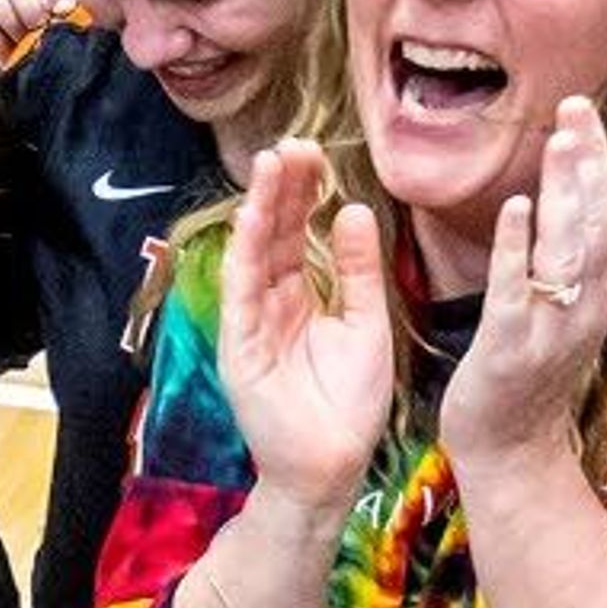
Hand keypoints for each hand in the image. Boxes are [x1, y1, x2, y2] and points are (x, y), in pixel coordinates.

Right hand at [216, 139, 396, 512]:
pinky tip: (254, 217)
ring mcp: (252, 322)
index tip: (315, 152)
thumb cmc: (350, 403)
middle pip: (274, 233)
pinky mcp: (240, 346)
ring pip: (254, 252)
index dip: (304, 192)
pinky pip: (241, 290)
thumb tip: (353, 210)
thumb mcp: (366, 323)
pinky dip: (247, 252)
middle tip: (294, 143)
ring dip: (260, 208)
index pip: (298, 232)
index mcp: (302, 297)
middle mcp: (271, 302)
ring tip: (270, 163)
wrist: (334, 464)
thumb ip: (358, 269)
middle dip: (282, 188)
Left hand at [438, 96, 606, 469]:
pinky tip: (515, 205)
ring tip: (557, 141)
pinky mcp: (512, 347)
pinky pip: (519, 289)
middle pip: (599, 221)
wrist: (513, 453)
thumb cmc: (529, 379)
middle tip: (574, 108)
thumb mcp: (563, 313)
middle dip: (589, 162)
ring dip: (565, 191)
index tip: (583, 113)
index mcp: (598, 294)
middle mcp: (587, 307)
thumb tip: (572, 202)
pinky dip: (518, 245)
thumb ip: (570, 262)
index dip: (599, 162)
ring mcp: (553, 327)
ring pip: (569, 249)